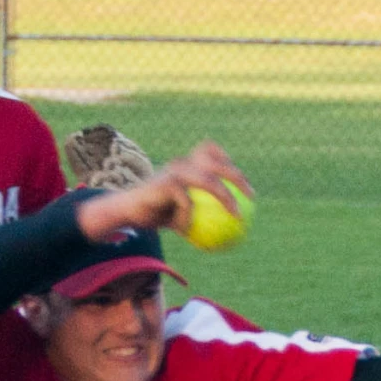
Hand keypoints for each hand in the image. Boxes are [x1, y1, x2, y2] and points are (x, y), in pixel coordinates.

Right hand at [74, 142, 252, 243]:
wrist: (129, 213)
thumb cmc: (158, 214)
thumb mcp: (184, 213)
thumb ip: (204, 213)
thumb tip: (232, 227)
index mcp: (187, 164)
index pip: (211, 151)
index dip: (229, 160)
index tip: (243, 183)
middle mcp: (182, 163)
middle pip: (216, 161)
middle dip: (237, 177)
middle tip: (251, 197)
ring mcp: (174, 172)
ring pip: (208, 180)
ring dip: (225, 198)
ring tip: (236, 215)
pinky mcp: (165, 183)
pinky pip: (187, 202)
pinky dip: (189, 217)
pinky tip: (186, 229)